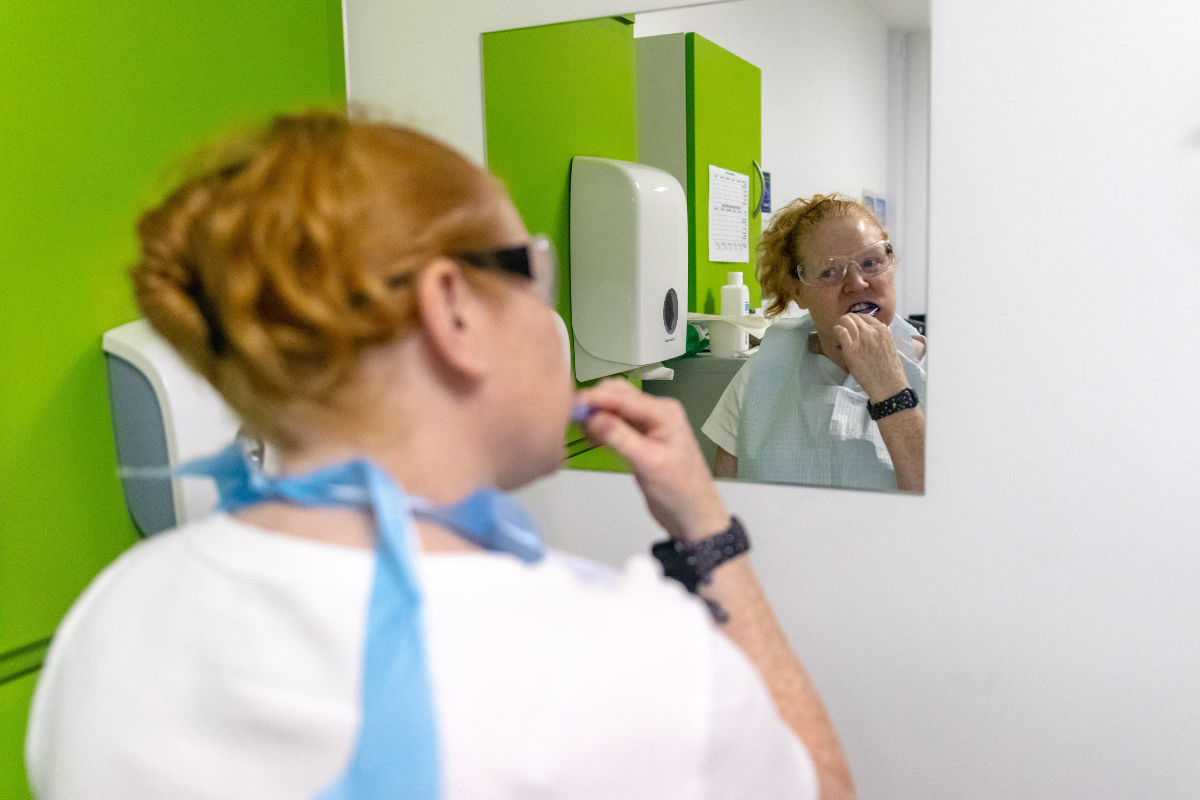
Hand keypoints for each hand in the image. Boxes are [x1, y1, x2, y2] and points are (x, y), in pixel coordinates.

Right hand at [575, 379, 727, 541]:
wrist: (691, 513)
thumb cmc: (678, 490)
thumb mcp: (648, 462)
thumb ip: (620, 437)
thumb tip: (593, 418)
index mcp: (663, 412)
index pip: (623, 397)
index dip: (595, 398)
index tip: (570, 405)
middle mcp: (656, 411)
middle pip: (617, 394)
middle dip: (594, 403)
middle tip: (571, 418)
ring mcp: (648, 423)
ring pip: (614, 407)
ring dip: (596, 414)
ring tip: (579, 429)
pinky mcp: (640, 437)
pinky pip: (616, 423)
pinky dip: (601, 426)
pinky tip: (591, 437)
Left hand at [833, 314, 909, 402]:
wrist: (888, 385)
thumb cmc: (891, 370)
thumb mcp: (889, 347)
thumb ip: (880, 338)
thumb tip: (871, 335)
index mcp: (882, 330)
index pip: (866, 317)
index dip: (858, 320)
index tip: (854, 326)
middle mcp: (871, 331)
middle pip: (854, 317)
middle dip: (848, 320)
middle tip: (845, 328)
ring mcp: (860, 339)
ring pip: (846, 321)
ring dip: (841, 323)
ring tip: (838, 329)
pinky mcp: (850, 350)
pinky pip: (841, 332)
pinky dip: (837, 329)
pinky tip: (836, 332)